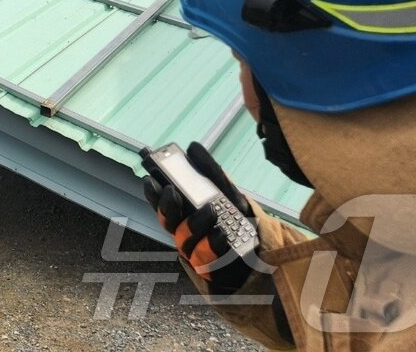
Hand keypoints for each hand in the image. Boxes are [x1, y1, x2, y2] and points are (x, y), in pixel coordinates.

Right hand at [142, 142, 258, 293]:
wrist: (264, 251)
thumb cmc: (238, 220)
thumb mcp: (228, 192)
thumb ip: (211, 171)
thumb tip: (193, 147)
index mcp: (185, 213)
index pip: (161, 202)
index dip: (152, 192)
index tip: (151, 179)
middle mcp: (185, 232)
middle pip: (167, 221)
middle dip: (166, 206)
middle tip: (172, 191)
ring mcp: (196, 252)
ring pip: (184, 241)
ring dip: (194, 224)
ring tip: (210, 210)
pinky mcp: (211, 269)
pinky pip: (205, 259)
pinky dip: (212, 245)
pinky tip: (221, 234)